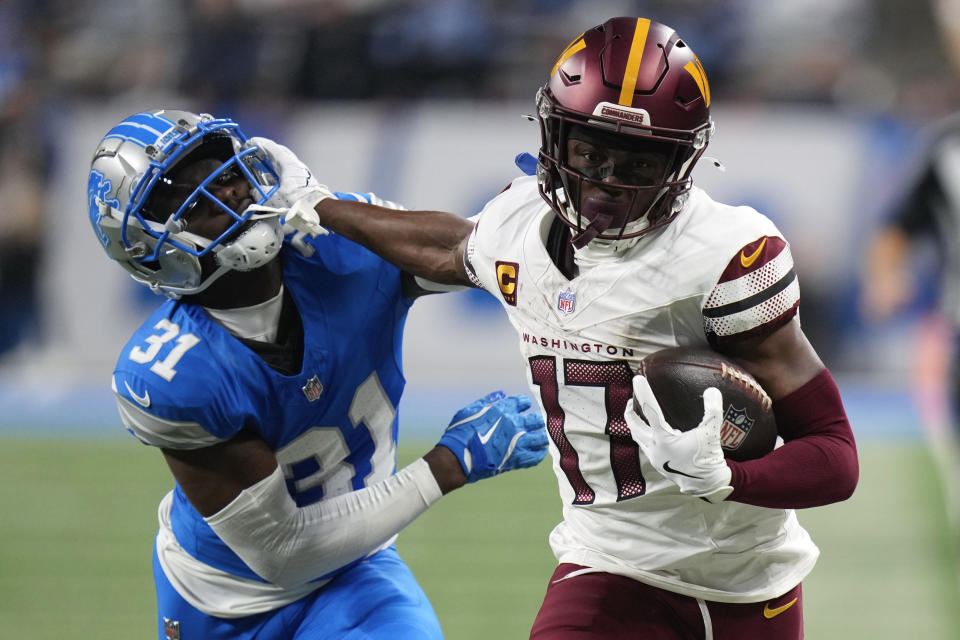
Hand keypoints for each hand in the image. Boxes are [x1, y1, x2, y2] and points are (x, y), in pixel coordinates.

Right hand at [244, 137, 332, 236]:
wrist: (317, 208)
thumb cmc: (300, 200)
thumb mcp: (275, 196)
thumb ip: (262, 192)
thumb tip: (254, 192)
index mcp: (287, 163)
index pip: (271, 147)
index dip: (259, 144)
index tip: (250, 143)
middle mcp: (294, 164)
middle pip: (277, 152)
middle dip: (264, 151)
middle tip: (254, 153)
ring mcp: (299, 171)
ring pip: (282, 161)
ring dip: (271, 162)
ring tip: (261, 165)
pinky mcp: (301, 179)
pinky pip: (286, 171)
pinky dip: (277, 172)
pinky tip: (273, 179)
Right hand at [437, 391, 548, 483]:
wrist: (459, 457)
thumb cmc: (461, 432)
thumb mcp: (471, 410)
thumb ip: (488, 401)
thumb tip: (501, 395)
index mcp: (503, 410)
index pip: (523, 401)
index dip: (524, 403)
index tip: (524, 405)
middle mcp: (514, 425)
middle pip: (537, 419)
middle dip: (538, 419)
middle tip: (538, 422)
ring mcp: (517, 443)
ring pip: (541, 438)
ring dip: (543, 436)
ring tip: (542, 436)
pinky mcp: (516, 460)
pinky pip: (536, 457)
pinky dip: (539, 454)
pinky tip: (539, 451)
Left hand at [625, 375, 732, 502]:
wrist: (708, 484)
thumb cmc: (708, 458)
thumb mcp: (711, 432)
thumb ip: (712, 410)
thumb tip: (712, 390)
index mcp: (663, 439)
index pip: (649, 410)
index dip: (643, 393)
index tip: (637, 379)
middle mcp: (654, 448)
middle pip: (634, 424)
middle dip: (631, 410)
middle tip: (632, 398)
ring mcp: (654, 457)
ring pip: (637, 436)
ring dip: (635, 423)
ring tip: (637, 412)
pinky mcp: (657, 463)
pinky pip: (645, 445)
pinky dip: (645, 434)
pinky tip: (653, 431)